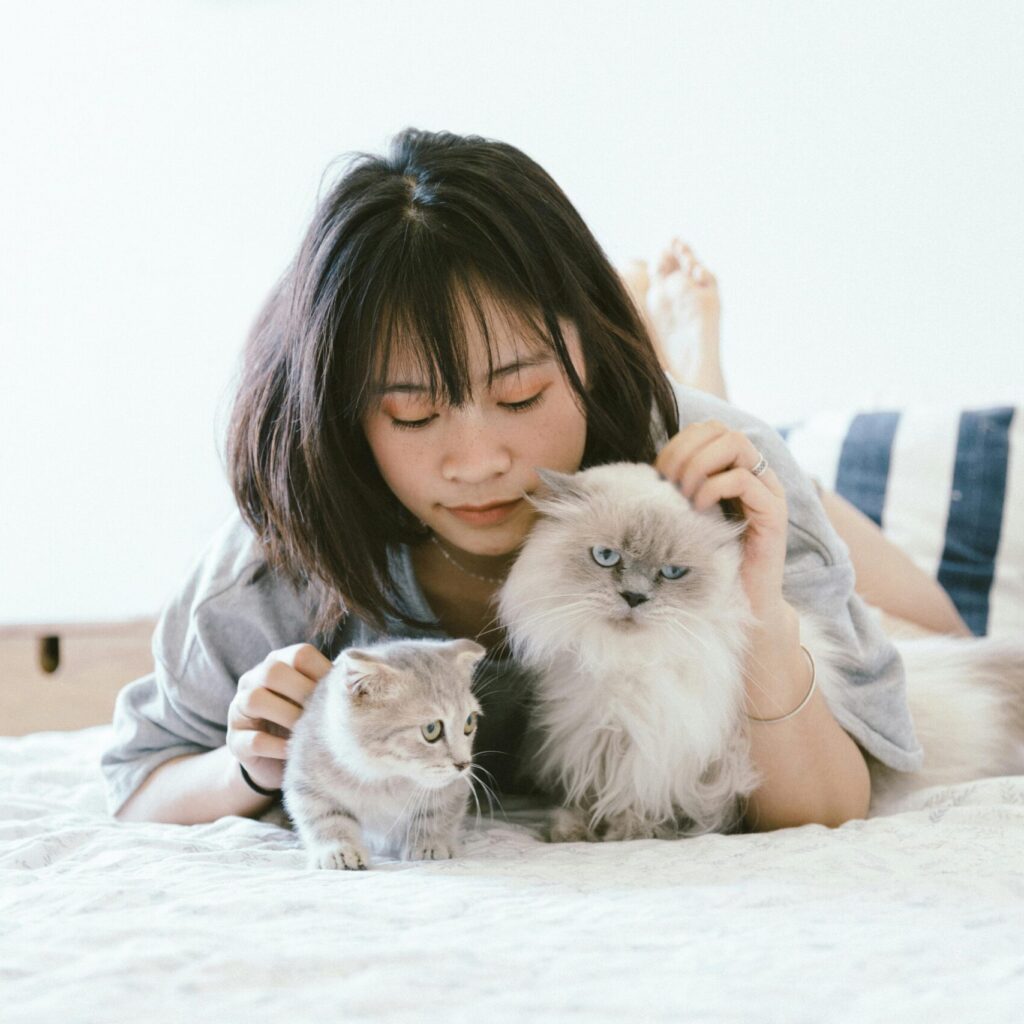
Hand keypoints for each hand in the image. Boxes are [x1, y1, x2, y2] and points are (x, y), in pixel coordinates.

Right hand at [227, 643, 332, 791]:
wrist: (276, 761)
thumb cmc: (303, 721)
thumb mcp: (315, 700)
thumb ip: (328, 687)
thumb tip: (358, 684)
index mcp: (278, 662)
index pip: (300, 654)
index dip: (322, 672)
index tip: (339, 695)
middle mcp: (253, 679)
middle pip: (272, 671)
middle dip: (303, 693)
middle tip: (322, 715)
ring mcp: (239, 709)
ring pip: (255, 700)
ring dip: (287, 716)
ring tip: (307, 732)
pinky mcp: (234, 741)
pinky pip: (253, 739)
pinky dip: (277, 746)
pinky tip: (294, 752)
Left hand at [654, 420, 788, 618]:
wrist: (742, 603)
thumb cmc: (709, 560)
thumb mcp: (688, 516)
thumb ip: (678, 489)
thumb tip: (648, 470)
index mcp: (735, 469)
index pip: (708, 429)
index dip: (679, 443)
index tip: (658, 474)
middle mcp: (755, 473)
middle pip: (721, 430)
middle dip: (686, 451)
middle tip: (669, 484)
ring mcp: (768, 490)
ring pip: (736, 444)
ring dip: (699, 465)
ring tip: (684, 496)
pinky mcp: (773, 512)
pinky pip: (744, 480)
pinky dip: (714, 488)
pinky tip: (699, 509)